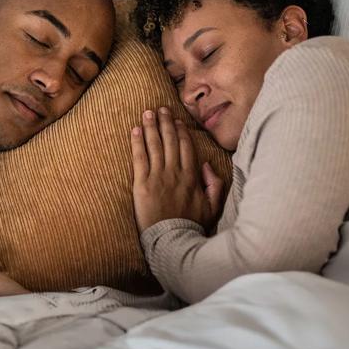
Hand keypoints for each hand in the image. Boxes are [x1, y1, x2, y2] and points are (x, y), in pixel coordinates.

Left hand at [131, 107, 223, 232]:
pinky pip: (139, 158)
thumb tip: (207, 164)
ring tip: (147, 112)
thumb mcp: (213, 206)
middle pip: (170, 141)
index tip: (176, 120)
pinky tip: (134, 130)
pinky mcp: (142, 184)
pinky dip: (137, 142)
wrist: (173, 240)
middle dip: (165, 122)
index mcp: (192, 176)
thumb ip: (214, 184)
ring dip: (150, 126)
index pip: (186, 147)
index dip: (180, 131)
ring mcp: (158, 177)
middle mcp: (175, 172)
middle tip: (160, 108)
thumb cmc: (192, 225)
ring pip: (154, 145)